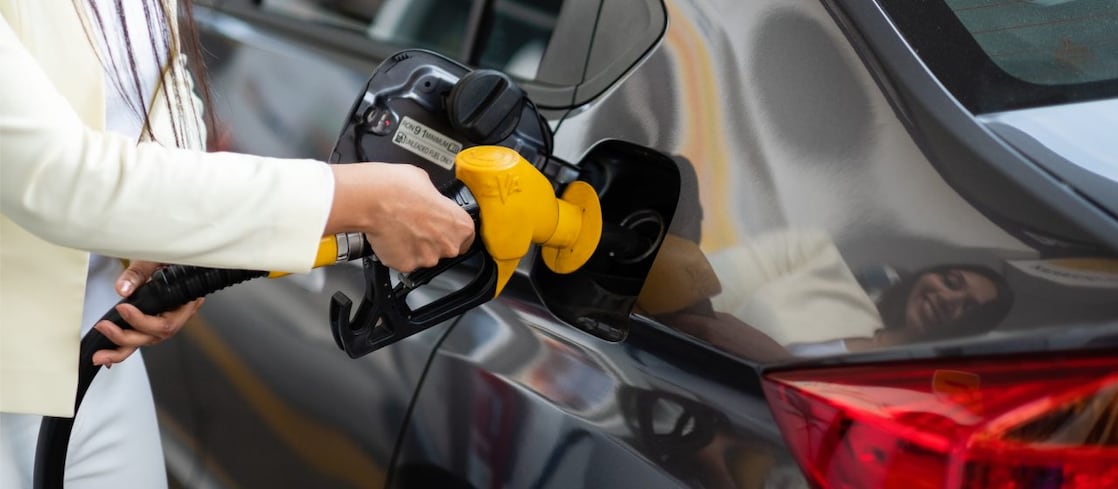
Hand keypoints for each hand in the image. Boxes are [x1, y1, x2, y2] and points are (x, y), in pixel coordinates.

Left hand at [91, 261, 204, 366]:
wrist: (177, 251)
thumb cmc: (173, 254)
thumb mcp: (156, 257)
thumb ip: (139, 272)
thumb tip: (124, 289)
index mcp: (187, 300)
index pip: (167, 323)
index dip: (143, 321)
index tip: (123, 309)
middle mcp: (180, 313)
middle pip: (156, 336)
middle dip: (127, 338)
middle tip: (105, 328)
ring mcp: (169, 318)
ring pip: (148, 340)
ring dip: (123, 347)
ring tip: (101, 354)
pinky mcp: (156, 319)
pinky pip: (143, 337)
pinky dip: (125, 347)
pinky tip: (110, 353)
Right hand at [330, 163, 474, 271]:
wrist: (373, 200)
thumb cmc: (399, 187)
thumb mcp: (427, 182)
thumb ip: (435, 199)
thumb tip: (430, 199)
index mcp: (460, 224)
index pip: (467, 237)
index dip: (452, 230)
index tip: (443, 226)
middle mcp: (448, 245)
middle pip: (446, 248)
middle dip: (432, 239)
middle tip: (416, 223)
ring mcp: (427, 258)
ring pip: (424, 256)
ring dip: (415, 246)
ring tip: (401, 227)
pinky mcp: (406, 265)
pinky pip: (404, 261)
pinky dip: (398, 252)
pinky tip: (392, 236)